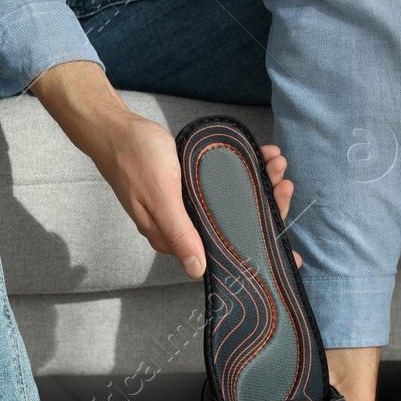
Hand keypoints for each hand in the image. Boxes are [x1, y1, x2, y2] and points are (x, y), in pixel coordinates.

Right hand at [28, 60, 298, 276]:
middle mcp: (186, 225)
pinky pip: (224, 182)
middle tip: (284, 183)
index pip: (225, 249)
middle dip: (265, 205)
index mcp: (177, 238)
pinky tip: (259, 155)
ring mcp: (189, 204)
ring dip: (258, 182)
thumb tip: (196, 271)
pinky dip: (244, 169)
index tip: (285, 240)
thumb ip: (179, 234)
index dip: (258, 243)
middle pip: (235, 224)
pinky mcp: (190, 184)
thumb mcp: (160, 197)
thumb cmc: (134, 161)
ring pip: (233, 201)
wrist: (115, 129)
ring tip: (276, 162)